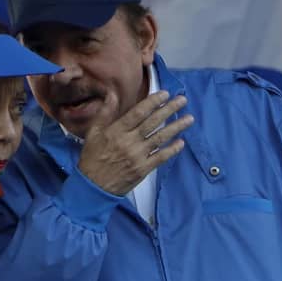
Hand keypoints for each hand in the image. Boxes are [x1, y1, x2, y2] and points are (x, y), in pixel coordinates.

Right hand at [78, 91, 193, 195]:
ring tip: (189, 119)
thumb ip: (104, 113)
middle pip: (153, 122)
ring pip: (160, 138)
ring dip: (176, 127)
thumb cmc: (92, 158)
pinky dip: (172, 149)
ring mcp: (137, 156)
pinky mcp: (143, 169)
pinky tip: (181, 142)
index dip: (153, 102)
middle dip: (169, 109)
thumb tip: (112, 94)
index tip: (165, 94)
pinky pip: (161, 157)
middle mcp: (129, 142)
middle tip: (183, 100)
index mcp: (116, 131)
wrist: (93, 186)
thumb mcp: (93, 133)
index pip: (138, 112)